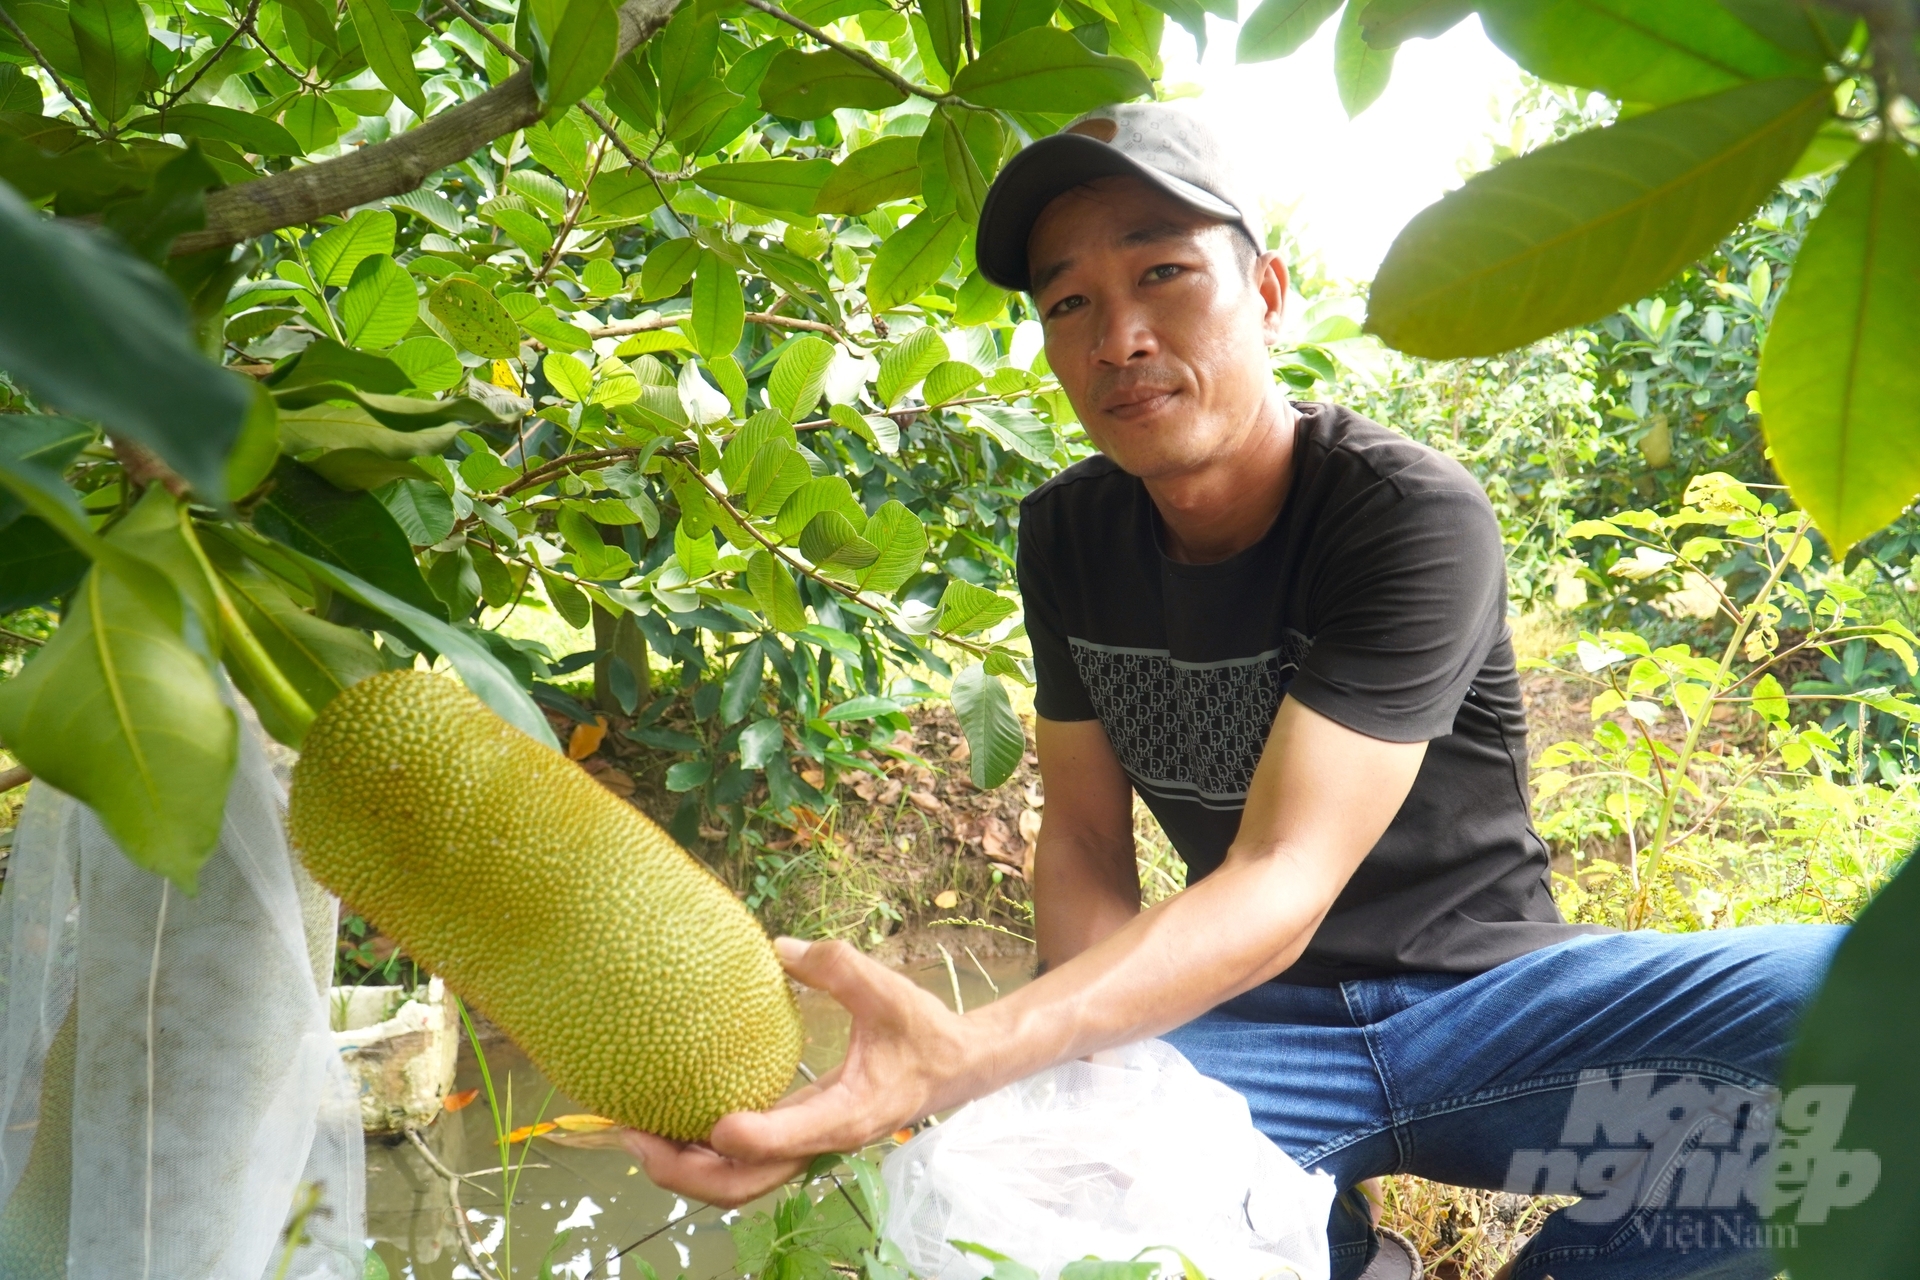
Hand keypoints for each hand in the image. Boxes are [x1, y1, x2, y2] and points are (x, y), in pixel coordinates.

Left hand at [621, 936, 972, 1206]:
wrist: (955, 1068)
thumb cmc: (923, 1031)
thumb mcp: (887, 990)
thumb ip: (837, 966)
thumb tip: (777, 946)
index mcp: (847, 1114)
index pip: (791, 1140)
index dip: (750, 1139)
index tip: (714, 1123)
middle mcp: (821, 1141)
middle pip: (747, 1184)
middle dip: (686, 1172)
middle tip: (635, 1136)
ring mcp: (806, 1145)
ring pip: (739, 1184)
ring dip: (685, 1170)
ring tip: (635, 1135)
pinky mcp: (797, 1138)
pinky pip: (743, 1164)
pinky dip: (701, 1157)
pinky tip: (669, 1126)